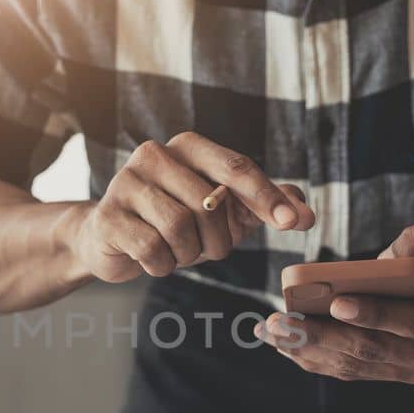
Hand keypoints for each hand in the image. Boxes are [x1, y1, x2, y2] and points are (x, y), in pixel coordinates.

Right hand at [61, 132, 314, 282]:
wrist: (110, 240)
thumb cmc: (175, 222)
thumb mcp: (226, 212)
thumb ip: (267, 206)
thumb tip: (306, 215)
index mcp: (187, 147)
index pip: (235, 167)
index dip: (267, 197)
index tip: (293, 224)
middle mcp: (154, 155)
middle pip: (210, 205)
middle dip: (218, 240)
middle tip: (206, 249)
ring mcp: (125, 183)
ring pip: (180, 228)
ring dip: (188, 254)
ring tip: (177, 252)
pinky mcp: (107, 216)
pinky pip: (152, 249)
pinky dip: (162, 266)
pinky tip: (154, 260)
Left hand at [256, 218, 413, 386]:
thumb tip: (383, 255)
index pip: (412, 324)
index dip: (375, 314)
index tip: (336, 303)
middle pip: (374, 352)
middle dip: (322, 338)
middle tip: (280, 323)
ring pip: (360, 366)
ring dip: (312, 351)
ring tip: (272, 334)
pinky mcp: (406, 376)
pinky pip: (359, 370)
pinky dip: (322, 359)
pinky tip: (289, 346)